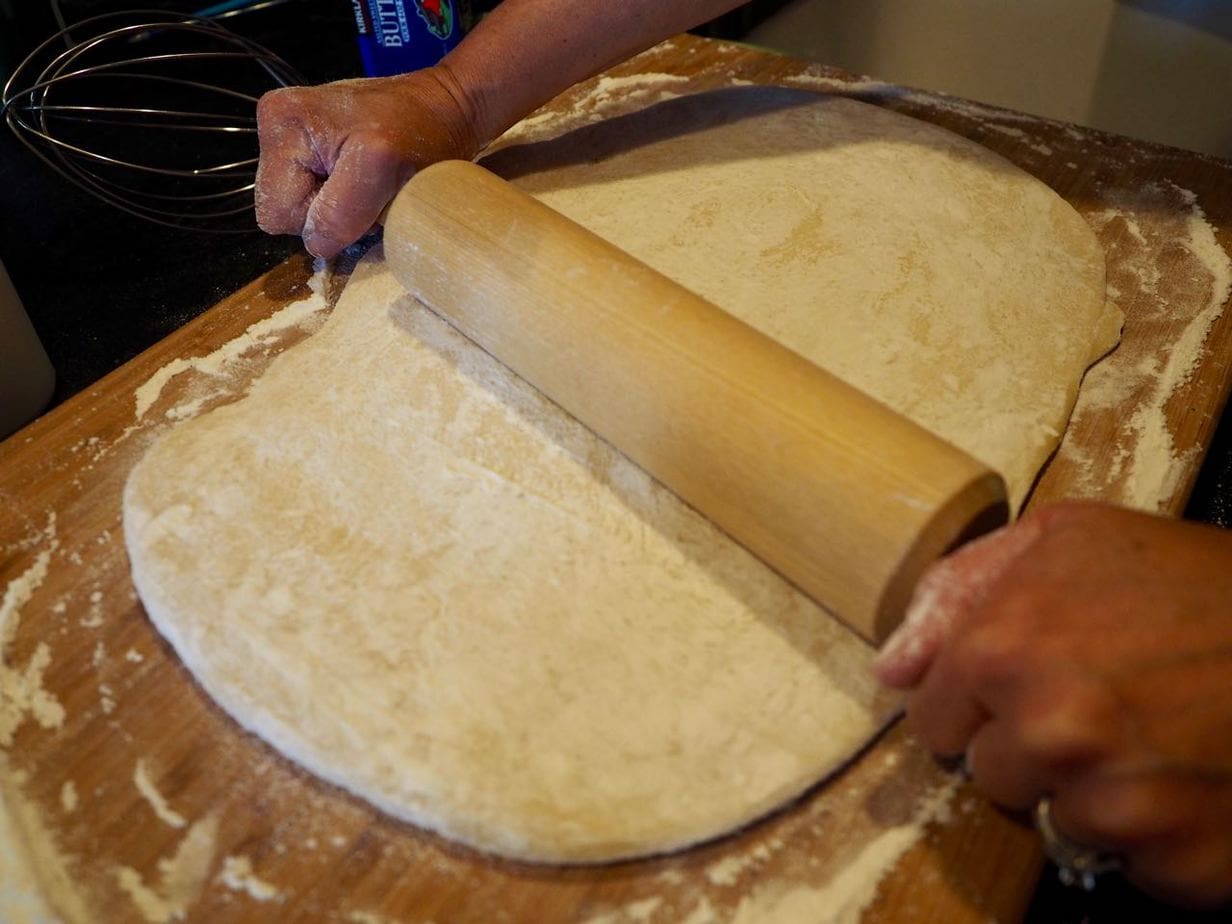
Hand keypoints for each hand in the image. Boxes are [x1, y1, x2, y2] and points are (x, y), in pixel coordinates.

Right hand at [255, 67, 479, 258]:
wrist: (440, 108)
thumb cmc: (421, 134)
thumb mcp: (382, 174)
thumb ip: (340, 213)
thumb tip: (316, 244)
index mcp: (282, 122)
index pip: (278, 213)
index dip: (323, 223)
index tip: (363, 199)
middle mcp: (275, 124)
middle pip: (281, 214)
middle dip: (326, 215)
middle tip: (365, 192)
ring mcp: (287, 133)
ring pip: (295, 210)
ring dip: (333, 209)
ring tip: (364, 183)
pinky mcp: (302, 143)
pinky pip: (306, 196)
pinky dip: (335, 198)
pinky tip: (358, 179)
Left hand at [874, 501, 1231, 906]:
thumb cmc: (1195, 580)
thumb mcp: (1070, 539)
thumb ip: (962, 590)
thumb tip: (891, 667)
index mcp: (1002, 649)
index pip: (932, 719)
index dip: (978, 704)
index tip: (1026, 687)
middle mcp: (1047, 730)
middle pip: (991, 775)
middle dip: (1032, 747)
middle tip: (1107, 705)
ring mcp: (1112, 802)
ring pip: (1056, 822)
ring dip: (1096, 794)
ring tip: (1156, 739)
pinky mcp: (1177, 859)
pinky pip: (1130, 865)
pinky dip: (1159, 836)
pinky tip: (1193, 780)